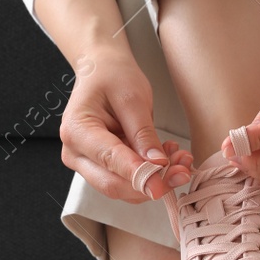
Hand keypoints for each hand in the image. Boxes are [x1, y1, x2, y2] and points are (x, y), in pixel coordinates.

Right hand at [60, 48, 193, 202]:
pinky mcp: (100, 167)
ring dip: (154, 180)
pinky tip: (166, 159)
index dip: (139, 175)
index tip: (164, 184)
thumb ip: (143, 133)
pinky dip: (149, 176)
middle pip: (112, 184)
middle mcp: (75, 152)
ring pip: (121, 188)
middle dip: (151, 182)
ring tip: (180, 159)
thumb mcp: (133, 97)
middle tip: (183, 169)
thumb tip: (157, 165)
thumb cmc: (112, 76)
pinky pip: (125, 180)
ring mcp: (86, 163)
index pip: (109, 160)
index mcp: (77, 130)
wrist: (102, 70)